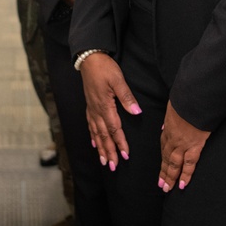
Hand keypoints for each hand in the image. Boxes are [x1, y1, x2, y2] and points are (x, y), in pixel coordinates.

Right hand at [80, 54, 140, 169]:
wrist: (89, 59)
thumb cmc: (104, 68)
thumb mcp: (118, 80)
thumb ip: (127, 97)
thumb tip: (137, 112)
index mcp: (105, 106)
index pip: (114, 129)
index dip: (120, 143)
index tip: (125, 156)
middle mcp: (97, 111)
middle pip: (104, 136)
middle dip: (109, 152)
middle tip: (114, 166)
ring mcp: (92, 109)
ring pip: (96, 134)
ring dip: (101, 149)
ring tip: (104, 161)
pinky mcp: (89, 106)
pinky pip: (91, 126)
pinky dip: (93, 137)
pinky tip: (95, 144)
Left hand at [158, 102, 209, 191]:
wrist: (195, 97)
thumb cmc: (187, 97)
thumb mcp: (175, 104)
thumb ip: (173, 114)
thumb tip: (171, 122)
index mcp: (169, 126)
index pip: (164, 144)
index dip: (163, 155)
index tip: (162, 163)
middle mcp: (173, 137)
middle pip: (166, 156)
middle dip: (164, 170)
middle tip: (161, 183)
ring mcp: (182, 143)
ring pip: (174, 163)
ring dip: (170, 177)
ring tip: (167, 188)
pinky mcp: (194, 145)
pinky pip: (189, 164)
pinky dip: (185, 175)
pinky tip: (182, 185)